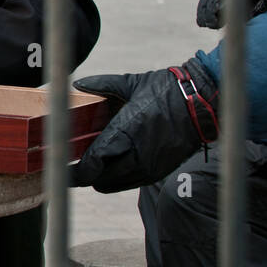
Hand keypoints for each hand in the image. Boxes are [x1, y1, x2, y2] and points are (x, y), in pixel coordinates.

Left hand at [70, 58, 219, 192]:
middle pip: (98, 178)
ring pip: (113, 184)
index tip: (61, 169)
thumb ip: (102, 85)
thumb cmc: (168, 90)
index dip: (74, 171)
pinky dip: (118, 178)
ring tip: (93, 165)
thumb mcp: (132, 83)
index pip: (92, 163)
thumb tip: (78, 84)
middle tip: (74, 166)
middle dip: (84, 174)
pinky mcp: (160, 171)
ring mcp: (150, 166)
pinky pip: (130, 183)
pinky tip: (114, 164)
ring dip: (100, 177)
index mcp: (125, 132)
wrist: (205, 102)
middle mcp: (136, 154)